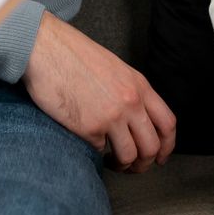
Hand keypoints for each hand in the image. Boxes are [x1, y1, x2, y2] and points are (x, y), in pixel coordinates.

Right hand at [23, 13, 176, 171]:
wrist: (46, 48)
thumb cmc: (75, 56)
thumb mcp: (115, 69)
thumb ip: (130, 92)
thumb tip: (136, 119)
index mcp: (139, 86)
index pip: (167, 124)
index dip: (167, 146)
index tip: (160, 158)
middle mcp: (130, 102)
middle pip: (151, 146)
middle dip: (144, 164)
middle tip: (133, 167)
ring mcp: (110, 116)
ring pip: (129, 156)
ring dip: (122, 166)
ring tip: (111, 162)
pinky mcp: (88, 127)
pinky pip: (99, 150)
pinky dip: (96, 152)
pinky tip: (89, 143)